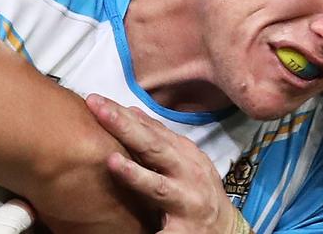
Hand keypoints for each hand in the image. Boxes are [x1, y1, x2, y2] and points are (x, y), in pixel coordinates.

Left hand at [85, 94, 237, 233]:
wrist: (225, 229)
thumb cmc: (197, 190)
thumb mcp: (184, 158)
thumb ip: (158, 137)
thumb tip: (130, 111)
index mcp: (183, 153)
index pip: (150, 128)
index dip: (123, 114)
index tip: (97, 101)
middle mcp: (186, 173)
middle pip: (153, 147)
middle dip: (125, 128)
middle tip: (99, 111)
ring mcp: (185, 201)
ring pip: (158, 187)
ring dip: (136, 175)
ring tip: (112, 161)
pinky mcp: (184, 231)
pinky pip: (165, 232)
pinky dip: (154, 230)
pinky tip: (140, 228)